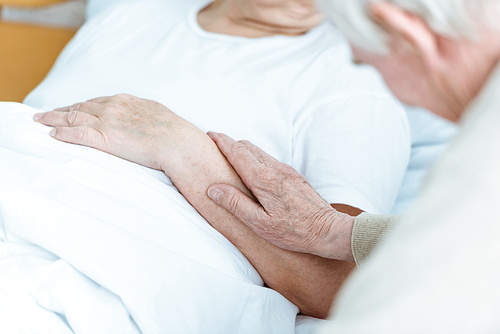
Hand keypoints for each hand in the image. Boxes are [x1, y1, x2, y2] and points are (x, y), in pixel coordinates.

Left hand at [34, 94, 208, 173]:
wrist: (179, 143)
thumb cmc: (174, 131)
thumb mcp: (157, 114)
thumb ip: (142, 113)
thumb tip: (142, 119)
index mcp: (126, 101)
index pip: (95, 102)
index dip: (80, 105)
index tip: (70, 108)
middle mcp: (113, 107)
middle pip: (80, 106)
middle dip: (61, 110)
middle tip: (46, 114)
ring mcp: (108, 122)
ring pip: (73, 116)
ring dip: (54, 119)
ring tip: (42, 121)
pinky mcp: (106, 138)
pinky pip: (77, 133)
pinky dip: (63, 133)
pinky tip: (54, 135)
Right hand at [206, 132, 354, 260]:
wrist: (328, 230)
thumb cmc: (294, 232)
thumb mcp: (260, 223)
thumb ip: (235, 204)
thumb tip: (214, 189)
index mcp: (263, 180)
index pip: (237, 152)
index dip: (222, 142)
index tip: (210, 135)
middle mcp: (275, 169)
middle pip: (248, 147)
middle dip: (230, 144)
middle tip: (216, 146)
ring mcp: (287, 171)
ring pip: (260, 152)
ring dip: (244, 151)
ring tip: (231, 159)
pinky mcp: (295, 176)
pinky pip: (271, 160)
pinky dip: (257, 160)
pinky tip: (254, 173)